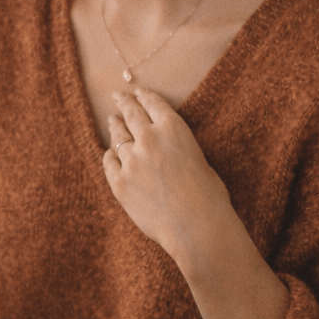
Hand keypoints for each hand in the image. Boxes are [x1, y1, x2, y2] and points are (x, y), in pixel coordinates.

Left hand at [103, 86, 233, 261]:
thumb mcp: (198, 159)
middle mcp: (149, 139)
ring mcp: (131, 161)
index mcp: (173, 128)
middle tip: (117, 95)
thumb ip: (175, 147)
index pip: (153, 104)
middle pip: (131, 114)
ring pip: (118, 137)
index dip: (143, 96)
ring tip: (113, 122)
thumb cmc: (208, 197)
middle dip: (124, 102)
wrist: (197, 227)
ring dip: (115, 127)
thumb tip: (163, 149)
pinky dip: (111, 156)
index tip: (137, 91)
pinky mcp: (119, 183)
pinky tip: (111, 153)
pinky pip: (110, 163)